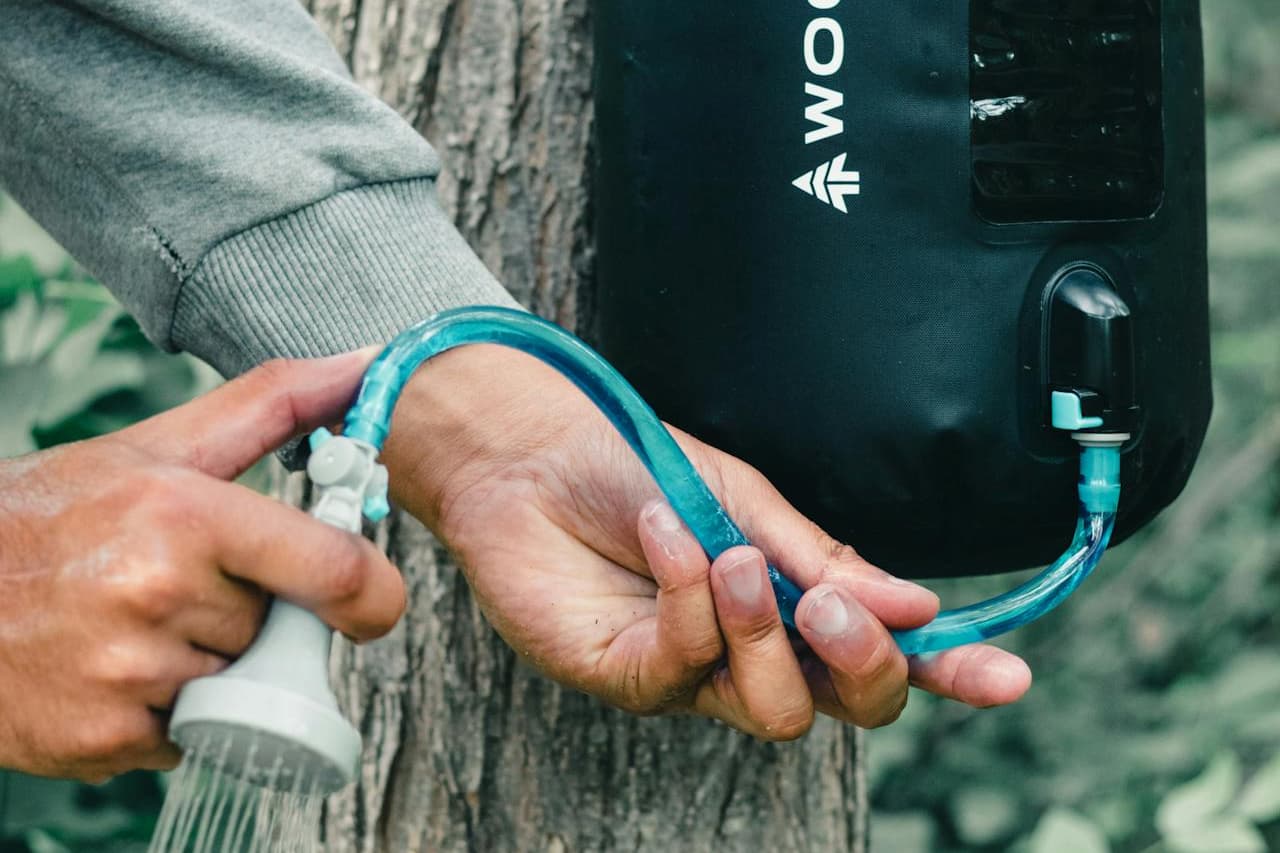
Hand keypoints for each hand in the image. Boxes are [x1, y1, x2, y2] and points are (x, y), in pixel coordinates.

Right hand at [0, 352, 404, 780]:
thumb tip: (364, 364)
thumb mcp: (160, 446)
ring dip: (210, 666)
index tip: (373, 599)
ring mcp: (127, 675)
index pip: (334, 570)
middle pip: (280, 629)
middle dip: (252, 614)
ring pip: (239, 686)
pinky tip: (116, 669)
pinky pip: (190, 737)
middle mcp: (157, 594)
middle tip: (183, 587)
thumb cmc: (53, 513)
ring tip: (139, 625)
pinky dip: (168, 713)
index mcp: (183, 514)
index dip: (374, 593)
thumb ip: (273, 405)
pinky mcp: (102, 739)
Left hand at [382, 345, 1031, 738]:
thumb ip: (823, 559)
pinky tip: (669, 536)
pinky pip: (685, 668)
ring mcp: (690, 673)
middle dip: (861, 663)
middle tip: (830, 602)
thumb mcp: (744, 500)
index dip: (947, 672)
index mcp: (791, 601)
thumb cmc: (638, 466)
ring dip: (765, 630)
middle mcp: (750, 649)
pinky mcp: (626, 676)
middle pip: (845, 707)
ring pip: (774, 709)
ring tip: (731, 557)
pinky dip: (690, 598)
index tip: (1010, 679)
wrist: (534, 449)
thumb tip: (921, 608)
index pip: (881, 654)